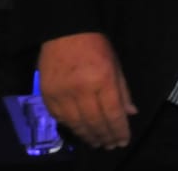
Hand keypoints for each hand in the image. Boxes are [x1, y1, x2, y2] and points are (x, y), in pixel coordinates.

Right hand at [37, 32, 136, 148]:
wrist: (66, 32)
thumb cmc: (96, 45)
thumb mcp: (116, 64)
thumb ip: (122, 90)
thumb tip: (130, 112)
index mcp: (103, 80)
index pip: (113, 112)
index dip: (119, 130)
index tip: (123, 140)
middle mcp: (81, 90)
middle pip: (95, 121)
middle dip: (104, 136)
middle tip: (110, 145)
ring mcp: (62, 93)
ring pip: (76, 123)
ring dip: (87, 135)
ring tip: (97, 142)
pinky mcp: (47, 94)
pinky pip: (59, 117)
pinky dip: (71, 126)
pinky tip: (79, 130)